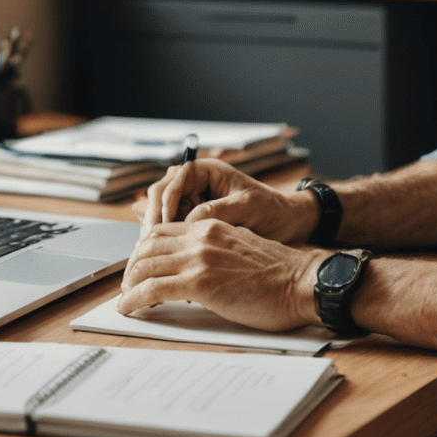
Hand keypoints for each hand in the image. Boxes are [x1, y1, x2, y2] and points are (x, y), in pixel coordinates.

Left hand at [117, 218, 324, 331]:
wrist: (300, 282)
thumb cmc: (278, 274)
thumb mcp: (240, 248)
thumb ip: (216, 249)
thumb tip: (197, 265)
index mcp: (211, 225)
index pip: (163, 230)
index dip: (145, 248)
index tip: (140, 265)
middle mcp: (201, 237)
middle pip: (148, 245)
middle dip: (132, 266)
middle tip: (128, 284)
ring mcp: (199, 258)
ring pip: (145, 265)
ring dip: (129, 283)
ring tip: (125, 299)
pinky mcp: (200, 283)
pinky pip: (153, 289)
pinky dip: (134, 299)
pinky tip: (128, 308)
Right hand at [141, 160, 318, 241]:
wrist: (289, 226)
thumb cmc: (272, 209)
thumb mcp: (247, 206)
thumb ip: (218, 210)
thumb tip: (188, 222)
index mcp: (206, 171)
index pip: (172, 181)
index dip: (164, 202)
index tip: (160, 224)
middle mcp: (195, 185)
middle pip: (159, 198)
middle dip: (153, 221)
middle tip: (148, 245)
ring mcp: (192, 205)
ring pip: (161, 217)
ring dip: (155, 237)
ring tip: (151, 258)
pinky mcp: (194, 225)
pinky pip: (172, 233)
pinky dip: (166, 247)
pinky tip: (164, 265)